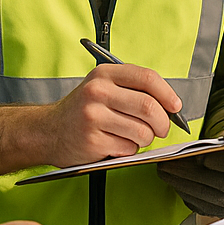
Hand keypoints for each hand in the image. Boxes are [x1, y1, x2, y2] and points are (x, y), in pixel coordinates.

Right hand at [37, 62, 182, 165]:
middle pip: (149, 107)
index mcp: (104, 74)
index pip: (147, 78)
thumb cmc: (83, 110)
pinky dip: (130, 150)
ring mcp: (93, 116)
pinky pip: (128, 148)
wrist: (48, 131)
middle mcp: (98, 92)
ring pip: (142, 131)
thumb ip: (132, 89)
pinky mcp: (92, 140)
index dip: (167, 94)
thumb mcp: (102, 87)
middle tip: (161, 129)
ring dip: (146, 139)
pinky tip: (116, 144)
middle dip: (163, 123)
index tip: (175, 106)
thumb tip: (171, 105)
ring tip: (135, 137)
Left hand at [156, 113, 223, 217]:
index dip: (220, 163)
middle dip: (190, 174)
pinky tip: (173, 182)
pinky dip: (185, 194)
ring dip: (182, 185)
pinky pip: (202, 206)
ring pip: (207, 198)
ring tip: (164, 171)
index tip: (200, 156)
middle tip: (169, 164)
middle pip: (218, 185)